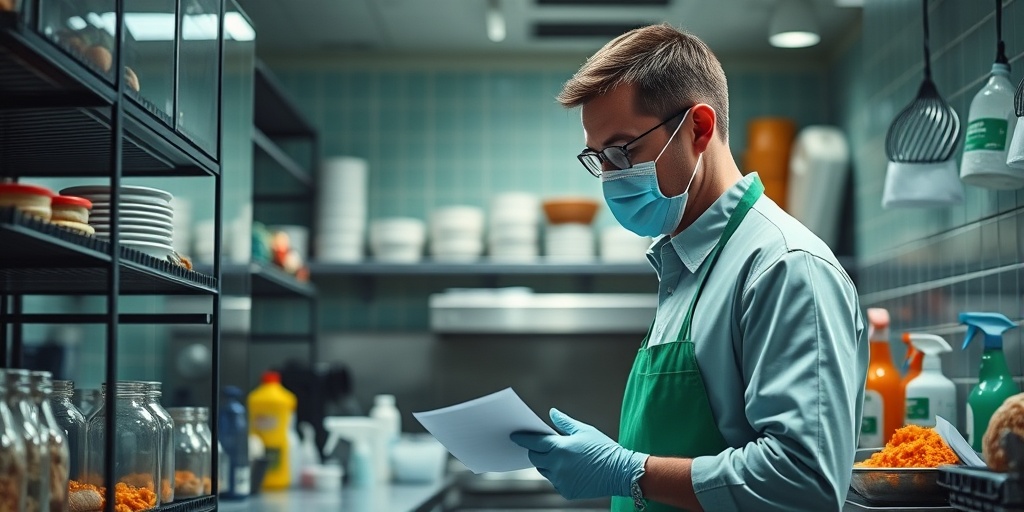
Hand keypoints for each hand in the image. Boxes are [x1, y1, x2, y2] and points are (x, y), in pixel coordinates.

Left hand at [510, 408, 647, 499]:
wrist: (621, 472)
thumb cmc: (604, 449)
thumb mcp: (584, 430)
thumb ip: (564, 422)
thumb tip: (552, 413)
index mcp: (560, 448)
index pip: (533, 443)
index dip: (523, 438)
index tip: (515, 436)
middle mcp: (557, 466)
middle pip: (535, 458)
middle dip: (535, 451)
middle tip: (541, 445)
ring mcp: (561, 480)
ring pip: (543, 470)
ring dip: (546, 463)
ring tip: (559, 456)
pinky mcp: (566, 491)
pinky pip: (554, 481)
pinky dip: (557, 474)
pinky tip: (570, 468)